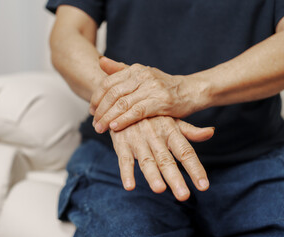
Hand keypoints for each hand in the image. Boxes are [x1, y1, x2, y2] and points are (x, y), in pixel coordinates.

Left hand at [90, 57, 206, 133]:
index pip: (108, 82)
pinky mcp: (161, 101)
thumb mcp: (142, 74)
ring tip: (100, 128)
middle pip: (113, 93)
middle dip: (101, 110)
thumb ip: (120, 69)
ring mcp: (152, 88)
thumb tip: (100, 61)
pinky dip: (124, 120)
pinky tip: (115, 127)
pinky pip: (137, 112)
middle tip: (94, 123)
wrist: (191, 91)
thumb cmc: (163, 86)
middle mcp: (142, 76)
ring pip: (123, 103)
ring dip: (109, 118)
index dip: (97, 97)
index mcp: (135, 69)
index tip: (92, 110)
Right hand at [110, 116, 213, 200]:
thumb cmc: (152, 115)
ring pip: (147, 161)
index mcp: (170, 131)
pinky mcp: (121, 144)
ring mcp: (138, 140)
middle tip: (183, 195)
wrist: (123, 102)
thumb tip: (211, 132)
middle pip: (166, 160)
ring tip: (159, 189)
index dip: (195, 168)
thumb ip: (190, 131)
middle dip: (175, 178)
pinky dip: (126, 173)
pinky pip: (124, 160)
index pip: (186, 152)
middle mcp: (155, 136)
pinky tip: (129, 186)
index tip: (203, 186)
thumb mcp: (171, 119)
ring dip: (152, 175)